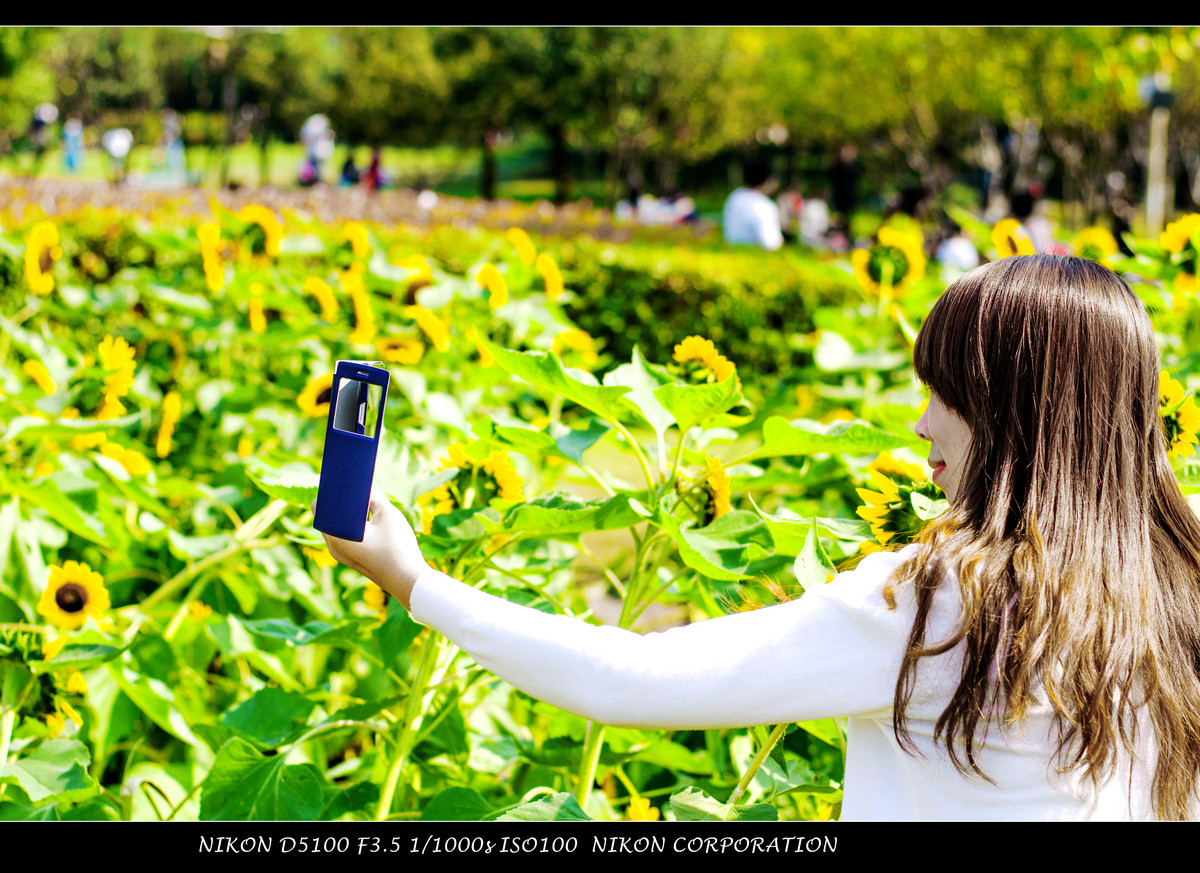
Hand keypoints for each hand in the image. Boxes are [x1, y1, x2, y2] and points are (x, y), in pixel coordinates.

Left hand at [313, 486, 425, 608]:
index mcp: (336, 536)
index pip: (319, 507)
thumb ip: (373, 496)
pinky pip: (345, 537)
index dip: (328, 491)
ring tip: (363, 500)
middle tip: (353, 486)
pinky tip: (368, 517)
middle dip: (339, 501)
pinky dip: (352, 525)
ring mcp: (342, 555)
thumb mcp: (387, 515)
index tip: (339, 480)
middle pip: (328, 517)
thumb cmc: (397, 547)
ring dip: (347, 513)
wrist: (409, 580)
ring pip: (337, 527)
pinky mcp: (352, 559)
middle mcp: (334, 547)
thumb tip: (365, 486)